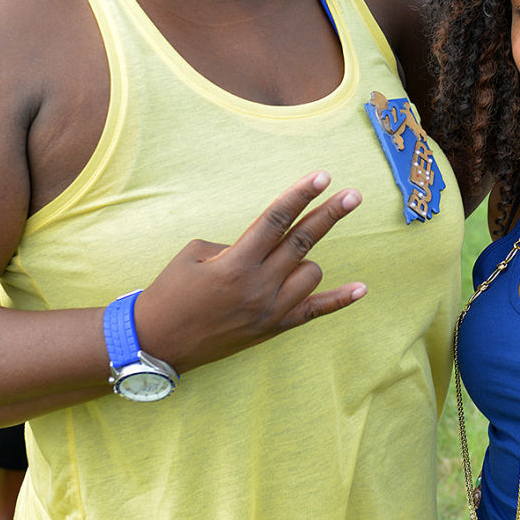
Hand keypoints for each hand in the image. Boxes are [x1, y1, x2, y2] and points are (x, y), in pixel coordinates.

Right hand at [134, 171, 366, 373]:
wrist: (158, 342)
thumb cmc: (171, 291)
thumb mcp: (195, 255)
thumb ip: (237, 245)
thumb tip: (267, 246)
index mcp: (235, 263)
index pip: (275, 220)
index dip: (300, 195)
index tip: (323, 177)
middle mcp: (258, 286)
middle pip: (302, 241)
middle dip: (329, 214)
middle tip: (353, 195)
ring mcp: (269, 311)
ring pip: (311, 273)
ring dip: (304, 260)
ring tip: (280, 261)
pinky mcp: (273, 329)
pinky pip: (314, 312)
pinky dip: (339, 300)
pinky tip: (362, 288)